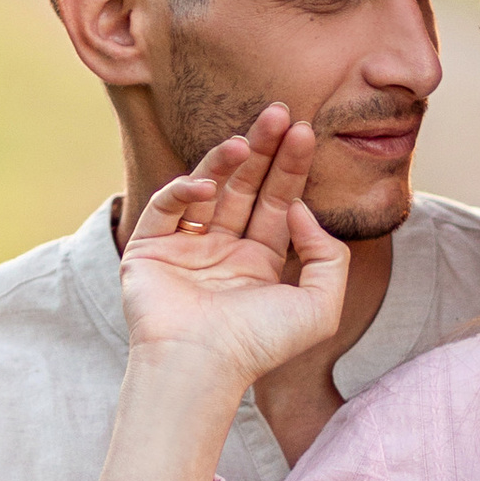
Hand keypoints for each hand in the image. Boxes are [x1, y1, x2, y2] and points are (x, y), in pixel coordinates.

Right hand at [119, 107, 348, 388]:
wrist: (201, 368)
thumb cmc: (260, 345)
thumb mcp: (320, 306)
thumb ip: (329, 256)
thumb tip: (303, 209)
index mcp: (259, 263)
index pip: (277, 202)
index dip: (290, 167)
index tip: (304, 131)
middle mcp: (222, 251)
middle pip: (245, 187)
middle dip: (263, 149)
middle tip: (279, 112)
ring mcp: (186, 249)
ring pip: (207, 189)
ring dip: (226, 160)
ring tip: (246, 139)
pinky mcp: (150, 249)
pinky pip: (167, 206)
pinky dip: (184, 189)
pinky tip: (208, 186)